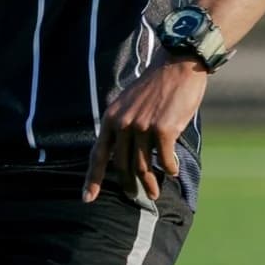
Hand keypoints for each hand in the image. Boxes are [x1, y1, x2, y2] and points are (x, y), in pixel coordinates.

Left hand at [84, 56, 208, 202]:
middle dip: (129, 184)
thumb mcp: (128, 104)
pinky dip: (169, 168)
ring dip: (150, 183)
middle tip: (137, 196)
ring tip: (155, 193)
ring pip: (143, 166)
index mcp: (110, 118)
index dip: (91, 179)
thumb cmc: (156, 87)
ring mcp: (142, 127)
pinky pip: (164, 159)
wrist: (177, 65)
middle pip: (122, 165)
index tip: (86, 199)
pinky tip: (173, 171)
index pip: (97, 154)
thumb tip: (124, 154)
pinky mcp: (164, 129)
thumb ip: (123, 125)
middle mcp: (123, 124)